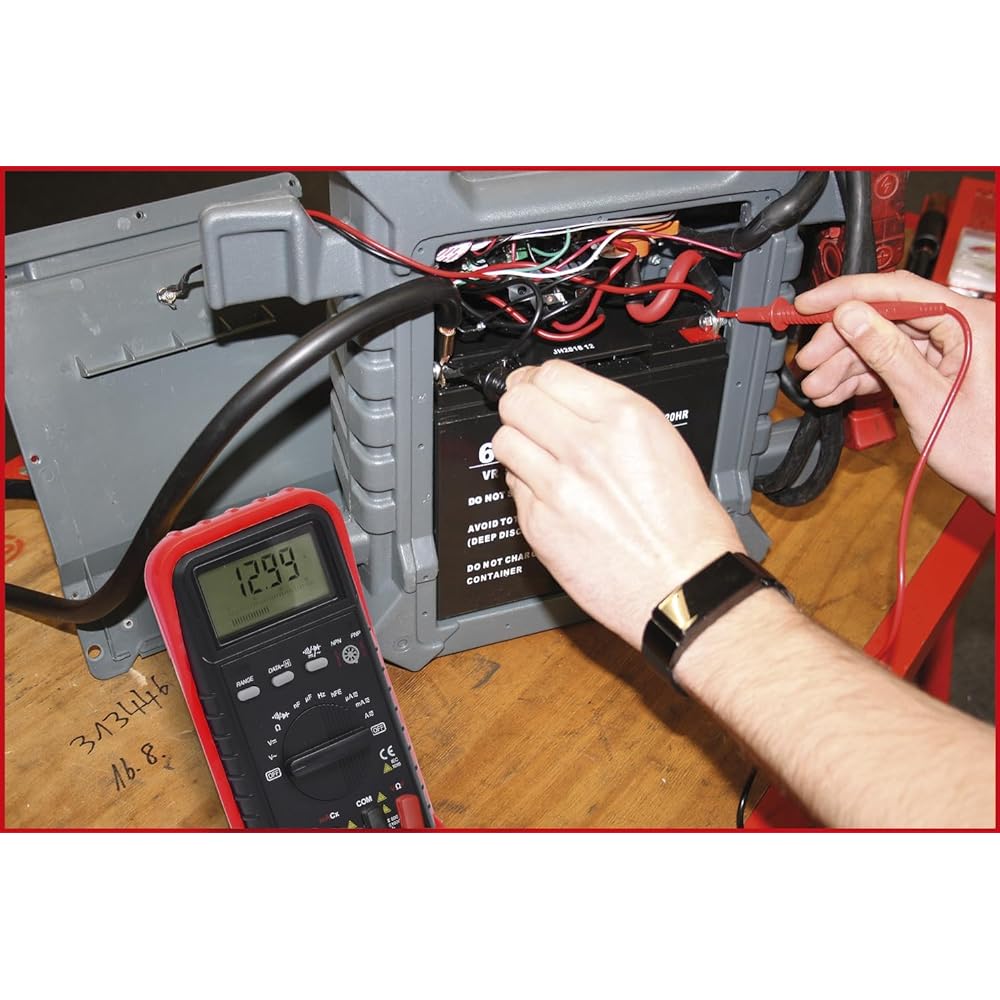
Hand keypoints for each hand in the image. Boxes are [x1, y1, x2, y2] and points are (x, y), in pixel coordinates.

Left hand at [491, 361, 742, 649]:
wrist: (683, 585)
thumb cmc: (686, 526)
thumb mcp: (664, 443)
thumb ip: (611, 416)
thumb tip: (571, 401)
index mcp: (624, 418)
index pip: (551, 373)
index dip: (537, 379)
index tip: (535, 386)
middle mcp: (586, 446)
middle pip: (517, 401)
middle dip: (519, 406)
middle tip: (528, 418)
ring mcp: (557, 486)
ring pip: (504, 441)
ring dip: (516, 445)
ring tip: (536, 458)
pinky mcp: (538, 523)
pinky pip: (511, 488)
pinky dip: (523, 488)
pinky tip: (549, 496)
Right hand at [794, 271, 995, 511]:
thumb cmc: (988, 450)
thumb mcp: (927, 400)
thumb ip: (888, 353)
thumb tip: (850, 315)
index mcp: (971, 322)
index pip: (899, 291)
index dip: (847, 295)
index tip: (809, 305)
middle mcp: (963, 326)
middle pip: (885, 317)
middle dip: (841, 342)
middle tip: (808, 361)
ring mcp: (950, 347)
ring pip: (883, 342)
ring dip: (845, 365)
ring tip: (816, 388)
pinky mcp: (939, 367)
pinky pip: (893, 362)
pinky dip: (863, 377)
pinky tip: (835, 391)